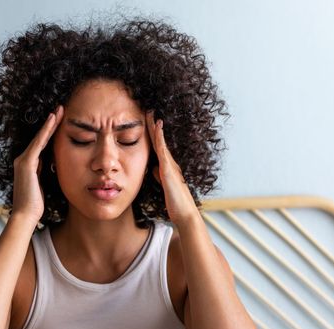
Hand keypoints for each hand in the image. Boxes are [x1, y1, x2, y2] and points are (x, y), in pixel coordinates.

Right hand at [11, 105, 63, 222]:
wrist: (26, 215)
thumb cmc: (37, 204)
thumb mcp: (45, 184)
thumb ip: (47, 173)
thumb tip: (56, 165)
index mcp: (29, 165)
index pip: (43, 144)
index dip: (52, 132)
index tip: (62, 120)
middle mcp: (24, 159)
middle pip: (41, 137)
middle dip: (52, 123)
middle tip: (62, 108)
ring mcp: (23, 160)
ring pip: (40, 137)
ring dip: (50, 123)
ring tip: (60, 110)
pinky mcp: (26, 163)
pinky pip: (39, 143)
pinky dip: (46, 131)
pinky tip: (53, 120)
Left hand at [146, 111, 199, 225]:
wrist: (185, 213)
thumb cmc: (175, 203)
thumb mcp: (164, 186)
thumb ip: (159, 176)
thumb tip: (153, 168)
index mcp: (167, 167)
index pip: (158, 147)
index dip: (153, 134)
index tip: (147, 121)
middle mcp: (170, 163)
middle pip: (159, 140)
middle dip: (153, 125)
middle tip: (149, 110)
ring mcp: (170, 165)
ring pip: (161, 141)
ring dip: (156, 127)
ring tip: (150, 112)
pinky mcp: (168, 169)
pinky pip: (163, 150)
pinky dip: (160, 137)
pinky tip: (157, 127)